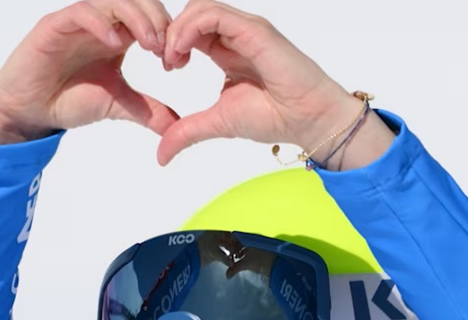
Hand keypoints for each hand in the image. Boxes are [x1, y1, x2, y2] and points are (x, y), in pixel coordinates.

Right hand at [0, 0, 179, 144]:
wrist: (29, 111)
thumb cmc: (67, 100)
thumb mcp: (117, 104)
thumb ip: (147, 111)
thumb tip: (177, 127)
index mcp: (117, 34)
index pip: (150, 17)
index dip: (169, 33)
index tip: (178, 62)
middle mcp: (100, 22)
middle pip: (137, 1)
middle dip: (159, 21)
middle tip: (168, 50)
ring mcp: (78, 21)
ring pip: (113, 0)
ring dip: (138, 18)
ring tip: (150, 44)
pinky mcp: (55, 25)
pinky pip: (81, 12)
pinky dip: (101, 22)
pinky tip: (115, 43)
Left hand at [157, 0, 392, 168]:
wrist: (307, 120)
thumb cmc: (274, 117)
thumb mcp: (216, 123)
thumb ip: (187, 132)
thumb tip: (161, 156)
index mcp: (226, 50)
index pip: (191, 29)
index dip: (172, 42)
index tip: (167, 66)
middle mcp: (235, 35)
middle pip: (192, 13)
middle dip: (171, 33)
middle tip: (166, 61)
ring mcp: (245, 30)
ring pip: (200, 8)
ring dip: (178, 30)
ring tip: (174, 58)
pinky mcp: (253, 30)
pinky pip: (213, 14)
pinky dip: (190, 28)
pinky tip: (184, 52)